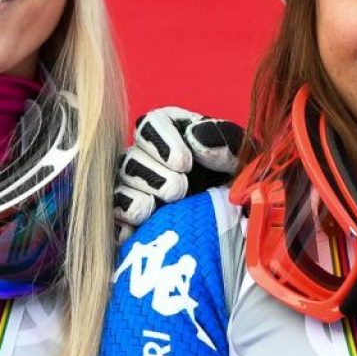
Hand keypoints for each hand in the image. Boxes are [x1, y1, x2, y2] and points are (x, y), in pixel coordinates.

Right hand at [113, 107, 244, 240]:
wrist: (238, 221)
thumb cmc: (238, 177)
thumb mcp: (241, 156)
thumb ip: (223, 139)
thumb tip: (196, 137)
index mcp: (170, 131)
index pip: (150, 124)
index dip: (162, 142)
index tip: (185, 164)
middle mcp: (145, 156)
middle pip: (129, 157)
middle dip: (153, 175)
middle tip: (180, 190)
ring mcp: (132, 187)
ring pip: (119, 187)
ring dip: (138, 200)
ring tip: (162, 210)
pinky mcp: (128, 217)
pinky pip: (115, 218)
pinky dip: (125, 225)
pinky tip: (143, 230)